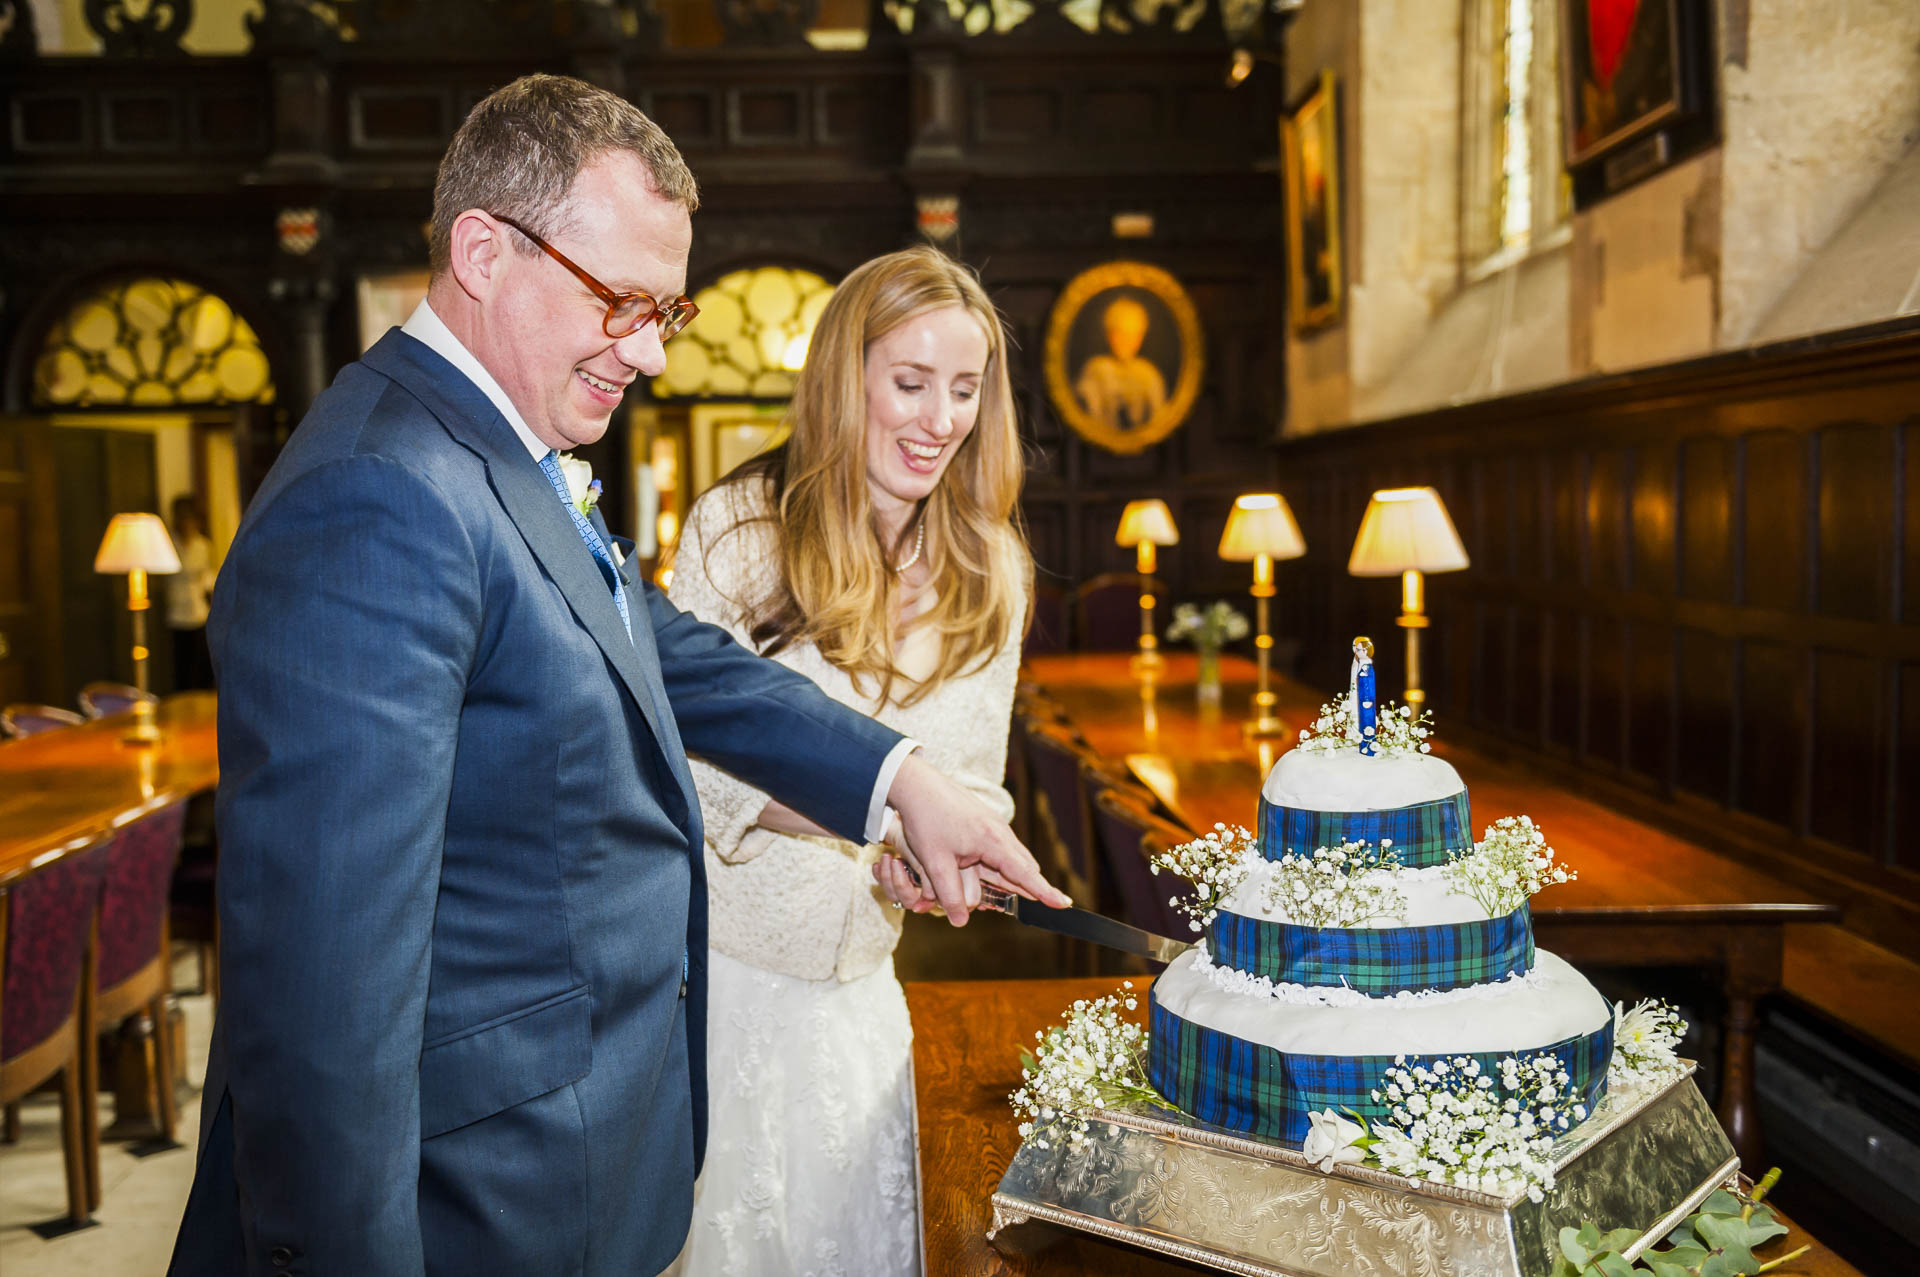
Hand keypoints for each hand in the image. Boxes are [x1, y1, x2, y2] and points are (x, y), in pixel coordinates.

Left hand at [885, 753, 1069, 924]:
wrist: (917, 785)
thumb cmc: (926, 819)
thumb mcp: (935, 862)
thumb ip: (949, 894)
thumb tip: (960, 920)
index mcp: (993, 841)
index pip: (1026, 874)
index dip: (1044, 892)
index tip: (1064, 905)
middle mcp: (1000, 833)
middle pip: (1022, 869)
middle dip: (1021, 890)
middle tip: (1016, 908)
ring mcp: (994, 827)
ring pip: (1009, 861)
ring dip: (1002, 880)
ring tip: (992, 895)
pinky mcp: (985, 825)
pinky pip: (998, 852)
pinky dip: (993, 867)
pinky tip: (977, 874)